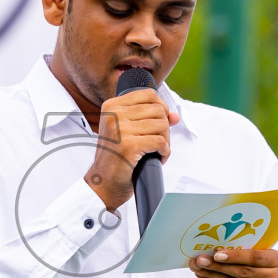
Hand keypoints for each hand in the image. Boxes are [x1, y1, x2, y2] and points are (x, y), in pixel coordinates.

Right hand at [85, 87, 179, 211]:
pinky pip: (160, 142)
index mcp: (112, 106)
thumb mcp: (126, 131)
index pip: (148, 94)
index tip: (161, 123)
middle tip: (158, 142)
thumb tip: (175, 116)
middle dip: (165, 127)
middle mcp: (114, 114)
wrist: (102, 183)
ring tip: (158, 151)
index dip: (162, 107)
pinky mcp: (129, 146)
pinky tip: (158, 158)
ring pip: (162, 125)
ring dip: (166, 141)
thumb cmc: (115, 158)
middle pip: (158, 110)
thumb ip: (148, 119)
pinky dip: (165, 152)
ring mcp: (121, 129)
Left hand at [190, 247, 277, 277]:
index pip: (256, 257)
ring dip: (213, 274)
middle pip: (243, 271)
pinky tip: (203, 277)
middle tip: (200, 260)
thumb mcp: (255, 259)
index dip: (235, 256)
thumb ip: (241, 252)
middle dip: (218, 265)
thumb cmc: (254, 271)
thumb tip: (211, 247)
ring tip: (198, 267)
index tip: (216, 254)